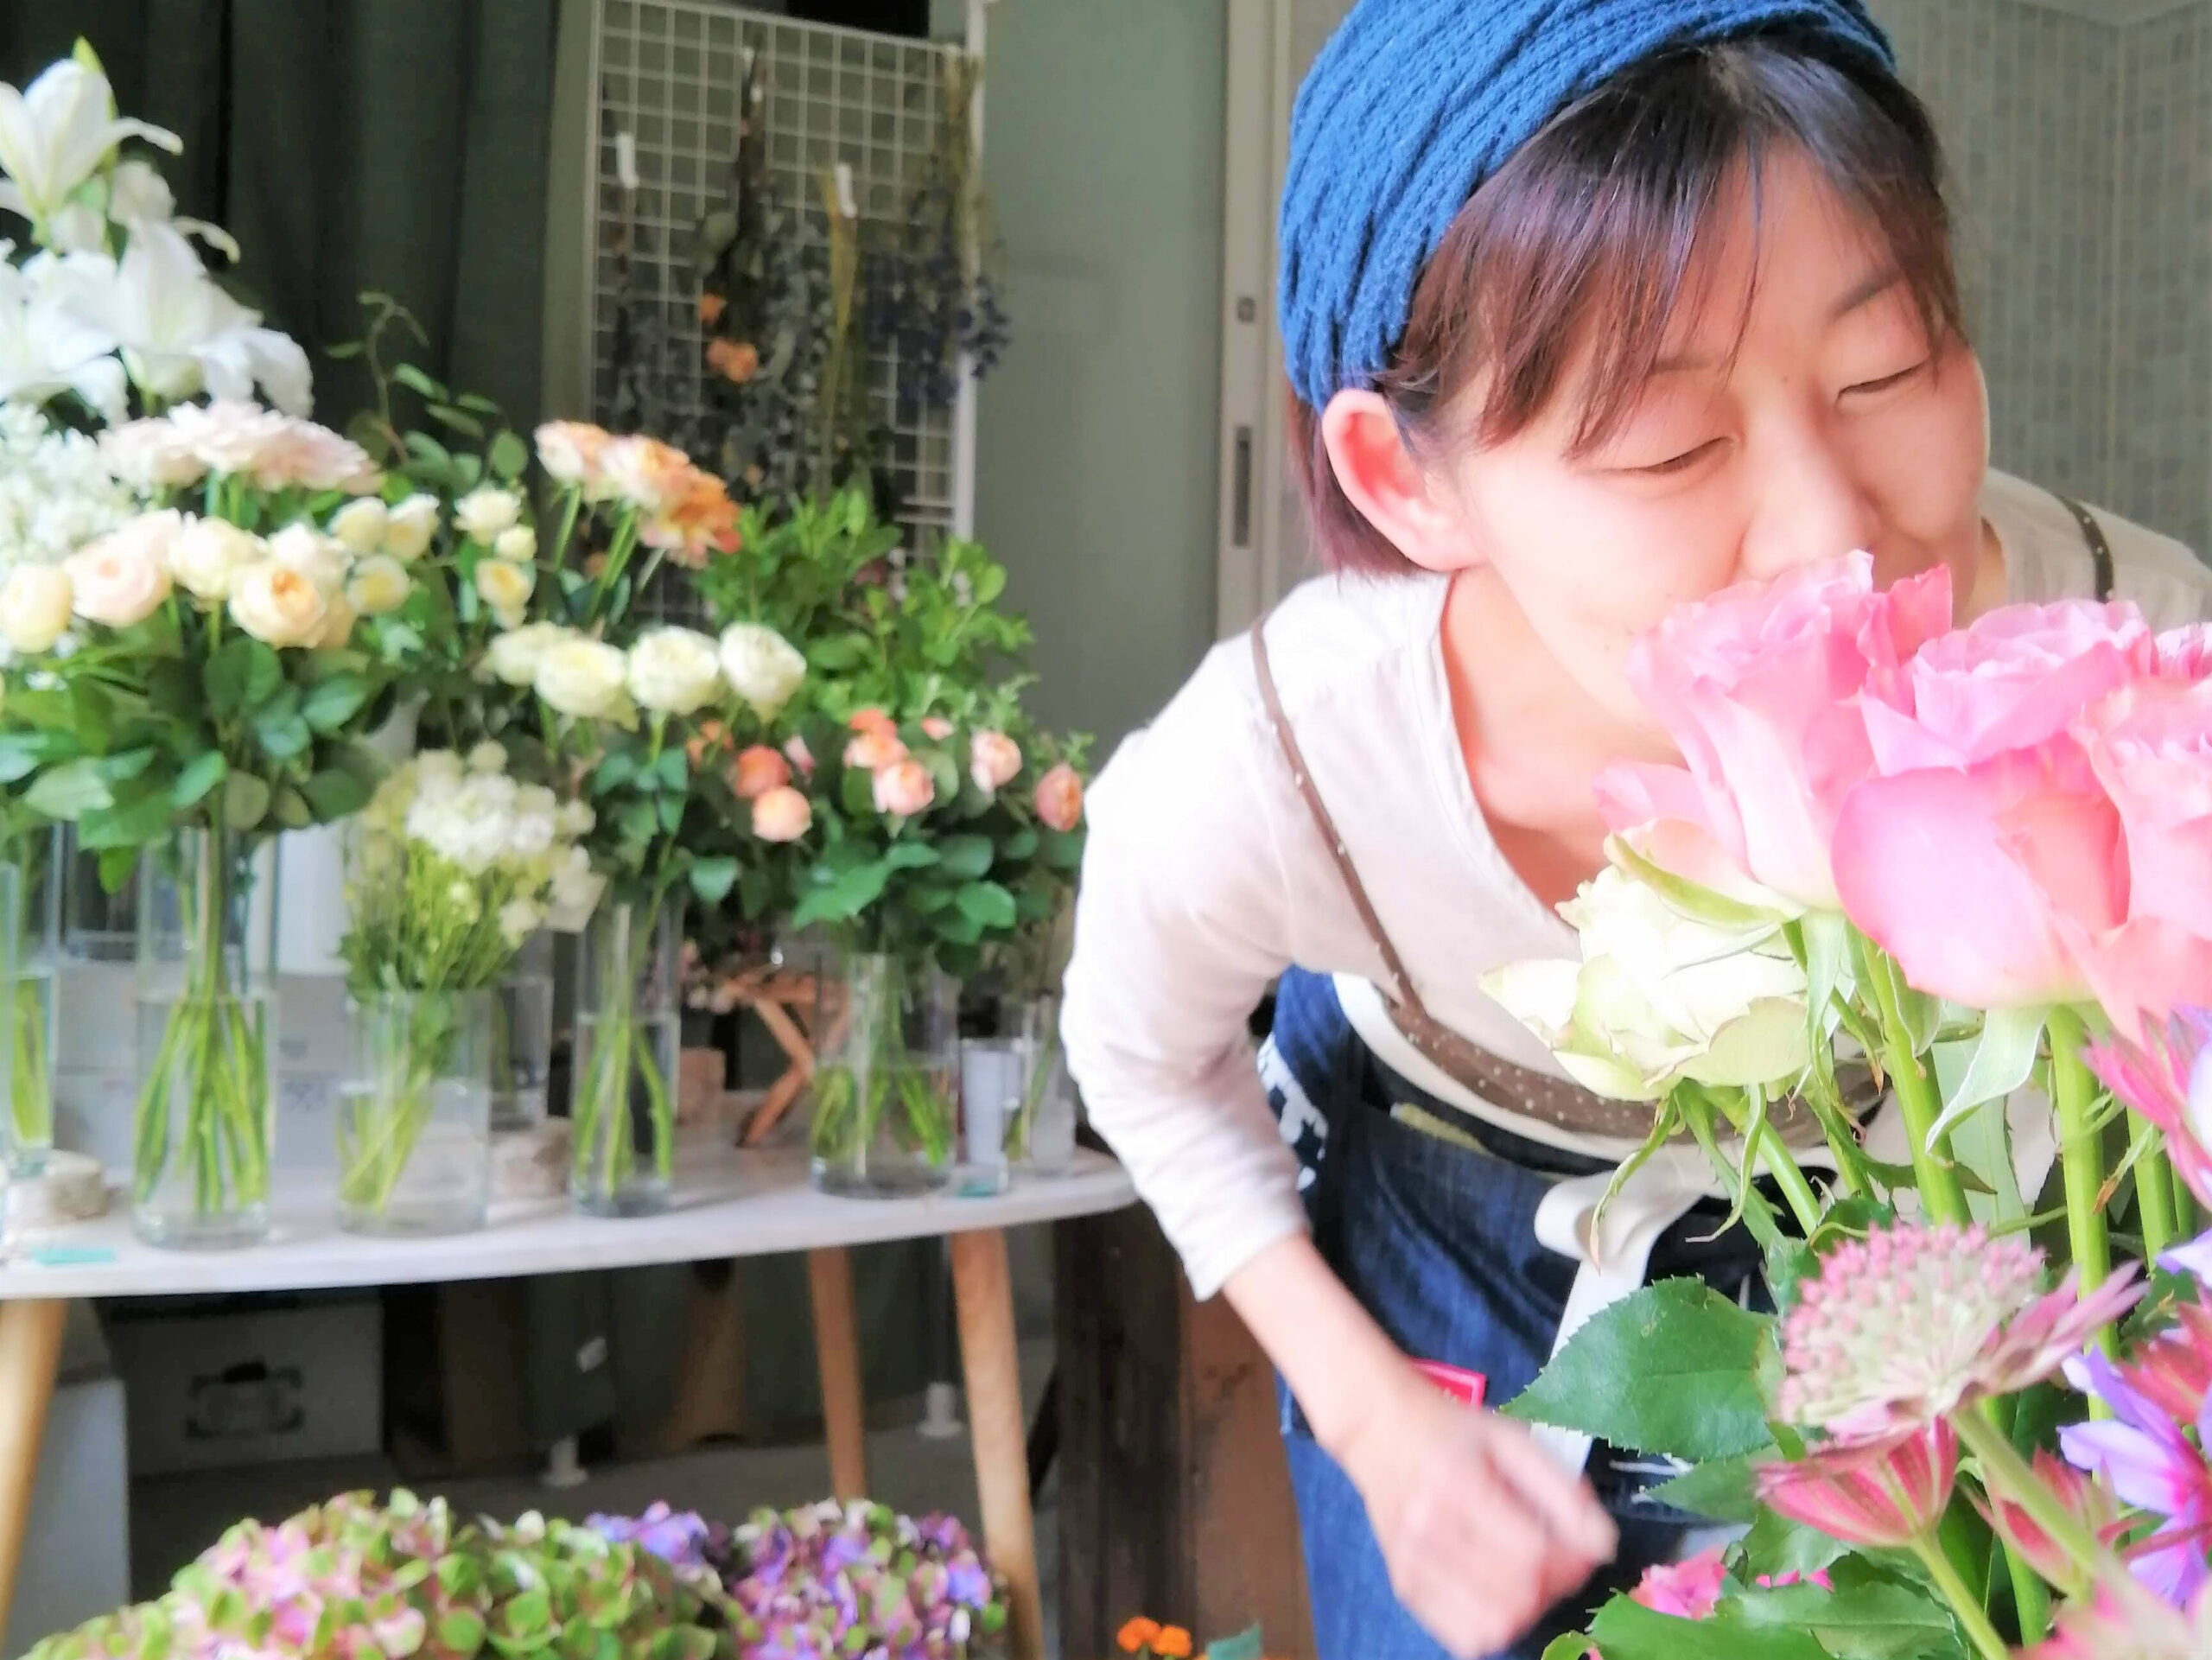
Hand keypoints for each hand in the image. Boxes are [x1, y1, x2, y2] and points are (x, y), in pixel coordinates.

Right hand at [1334, 1371, 1616, 1657]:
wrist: (1378, 1430)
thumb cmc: (1451, 1430)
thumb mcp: (1511, 1438)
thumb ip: (1561, 1489)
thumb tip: (1603, 1545)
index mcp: (1458, 1484)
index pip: (1532, 1554)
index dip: (1572, 1560)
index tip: (1583, 1545)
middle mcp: (1429, 1531)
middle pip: (1517, 1595)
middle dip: (1556, 1584)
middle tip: (1558, 1557)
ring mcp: (1413, 1565)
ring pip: (1495, 1625)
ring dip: (1528, 1608)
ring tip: (1528, 1574)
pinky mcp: (1405, 1587)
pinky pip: (1466, 1638)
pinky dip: (1495, 1624)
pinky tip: (1498, 1590)